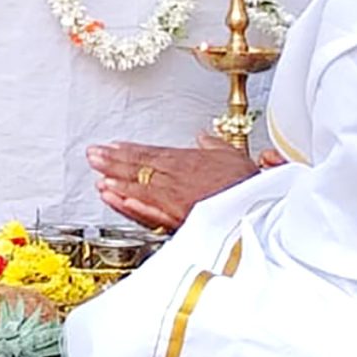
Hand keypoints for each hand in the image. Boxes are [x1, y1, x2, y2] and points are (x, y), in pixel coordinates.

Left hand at [85, 137, 256, 232]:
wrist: (264, 209)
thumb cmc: (250, 185)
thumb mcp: (234, 156)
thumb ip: (214, 146)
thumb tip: (204, 137)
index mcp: (189, 161)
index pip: (152, 153)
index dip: (129, 150)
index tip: (110, 147)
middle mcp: (179, 177)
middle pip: (140, 167)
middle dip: (113, 161)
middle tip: (92, 156)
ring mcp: (177, 198)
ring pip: (140, 186)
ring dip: (116, 181)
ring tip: (98, 176)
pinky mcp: (180, 219)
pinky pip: (150, 210)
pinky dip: (132, 204)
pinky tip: (117, 199)